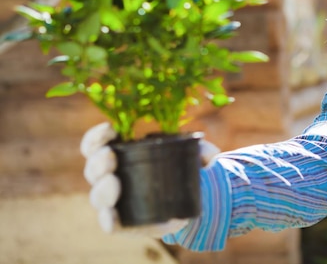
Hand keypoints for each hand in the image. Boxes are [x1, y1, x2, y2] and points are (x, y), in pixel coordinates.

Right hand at [80, 122, 219, 235]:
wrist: (190, 202)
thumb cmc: (182, 169)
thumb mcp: (193, 157)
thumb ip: (202, 152)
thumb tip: (206, 152)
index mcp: (121, 154)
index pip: (97, 143)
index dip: (97, 136)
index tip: (110, 129)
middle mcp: (111, 176)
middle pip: (93, 168)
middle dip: (98, 161)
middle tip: (110, 157)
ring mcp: (116, 201)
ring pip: (98, 196)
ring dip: (102, 189)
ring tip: (114, 183)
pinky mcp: (124, 222)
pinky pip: (110, 223)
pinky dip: (108, 220)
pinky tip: (112, 216)